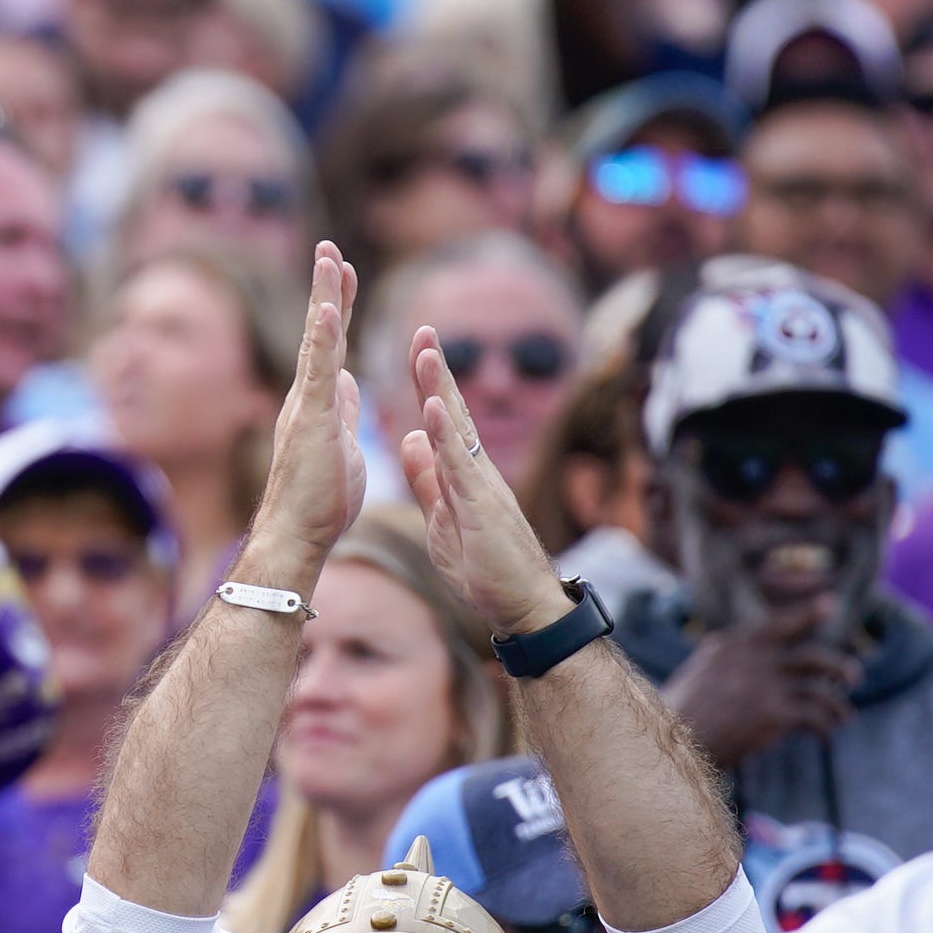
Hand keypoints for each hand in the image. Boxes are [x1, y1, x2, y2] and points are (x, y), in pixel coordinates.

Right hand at [248, 243, 366, 565]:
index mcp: (319, 404)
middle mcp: (306, 398)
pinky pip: (320, 374)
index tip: (344, 274)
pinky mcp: (311, 423)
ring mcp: (306, 408)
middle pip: (320, 333)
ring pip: (317, 344)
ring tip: (328, 259)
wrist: (296, 537)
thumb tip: (351, 382)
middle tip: (330, 248)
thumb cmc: (319, 504)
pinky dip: (324, 340)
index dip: (339, 308)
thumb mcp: (344, 445)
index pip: (333, 346)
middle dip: (327, 290)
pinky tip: (328, 310)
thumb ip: (344, 411)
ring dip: (323, 299)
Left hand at [399, 323, 573, 637]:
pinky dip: (446, 435)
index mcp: (463, 474)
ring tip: (426, 352)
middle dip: (437, 371)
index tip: (416, 349)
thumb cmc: (485, 567)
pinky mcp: (483, 506)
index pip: (443, 421)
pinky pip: (460, 465)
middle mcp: (476, 471)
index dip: (429, 385)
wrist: (522, 604)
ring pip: (458, 429)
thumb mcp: (442, 518)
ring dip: (441, 389)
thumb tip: (410, 440)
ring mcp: (482, 486)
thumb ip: (427, 479)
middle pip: (454, 411)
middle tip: (423, 329)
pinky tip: (433, 408)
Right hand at [662, 597, 862, 766]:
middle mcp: (753, 659)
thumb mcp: (699, 673)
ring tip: (842, 716)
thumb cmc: (679, 715)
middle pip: (812, 655)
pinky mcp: (775, 714)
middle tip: (852, 676)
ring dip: (837, 703)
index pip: (778, 622)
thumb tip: (759, 662)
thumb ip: (729, 662)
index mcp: (732, 644)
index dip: (807, 613)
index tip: (830, 604)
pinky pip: (815, 716)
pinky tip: (824, 737)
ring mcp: (766, 685)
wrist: (670, 742)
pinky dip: (825, 727)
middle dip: (838, 665)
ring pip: (821, 686)